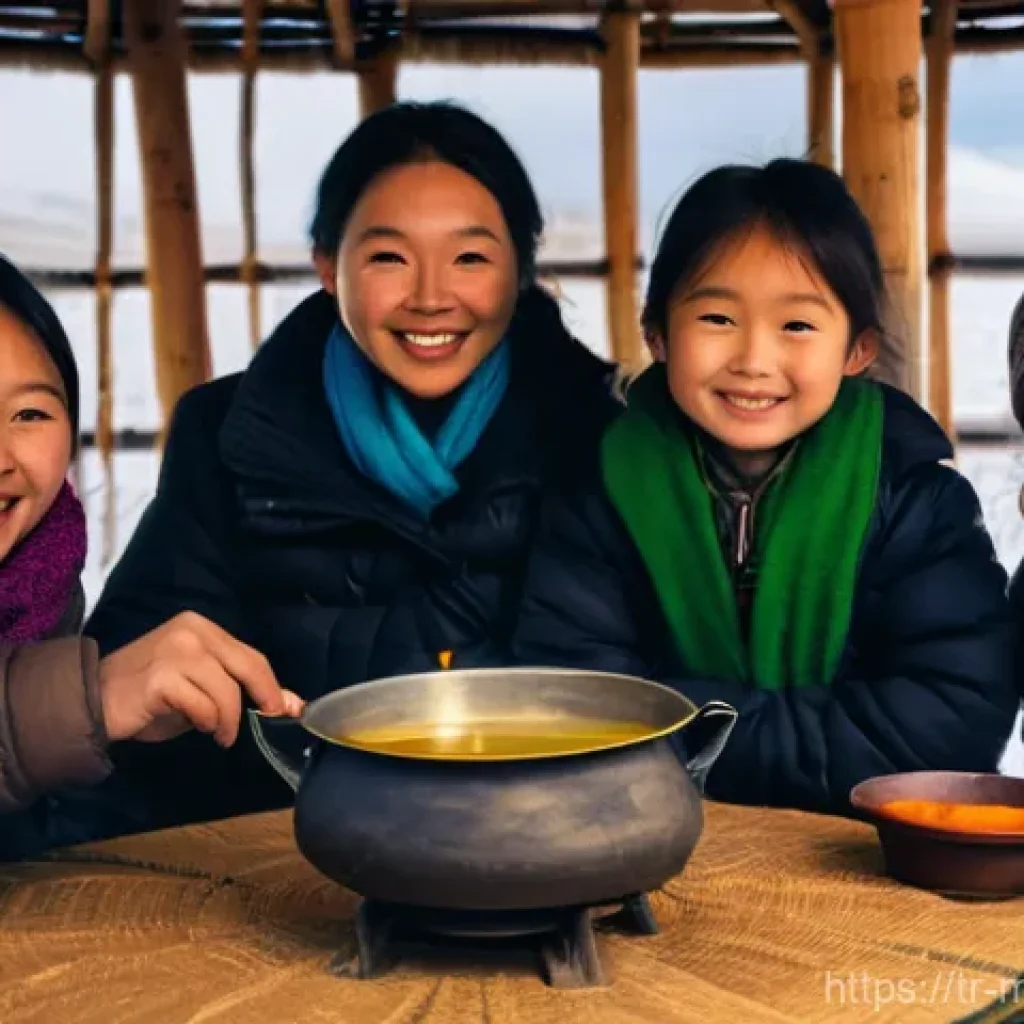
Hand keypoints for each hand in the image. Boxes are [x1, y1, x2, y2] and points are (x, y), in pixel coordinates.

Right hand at [98, 611, 303, 745]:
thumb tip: (289, 703)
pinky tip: (196, 725)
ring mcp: (177, 651)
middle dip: (263, 698)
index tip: (287, 708)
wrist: (91, 701)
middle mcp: (192, 631)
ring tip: (217, 733)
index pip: (250, 656)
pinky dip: (205, 721)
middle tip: (265, 721)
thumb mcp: (201, 688)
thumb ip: (240, 690)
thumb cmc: (149, 696)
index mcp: (202, 627)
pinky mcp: (162, 676)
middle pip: (247, 666)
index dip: (272, 684)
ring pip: (226, 690)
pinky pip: (202, 705)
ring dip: (227, 719)